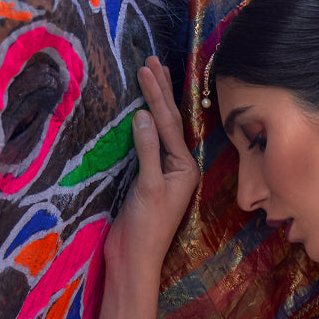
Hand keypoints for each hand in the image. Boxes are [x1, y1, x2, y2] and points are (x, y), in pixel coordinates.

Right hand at [106, 57, 199, 271]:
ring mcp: (162, 173)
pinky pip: (146, 144)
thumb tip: (144, 115)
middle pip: (169, 122)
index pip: (170, 124)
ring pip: (159, 130)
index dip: (157, 95)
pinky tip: (137, 110)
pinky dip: (142, 124)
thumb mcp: (148, 187)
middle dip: (160, 92)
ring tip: (148, 75)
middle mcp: (178, 168)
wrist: (133, 258)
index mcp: (185, 168)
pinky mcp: (146, 180)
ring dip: (153, 103)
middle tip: (151, 60)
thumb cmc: (146, 228)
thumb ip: (148, 150)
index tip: (146, 68)